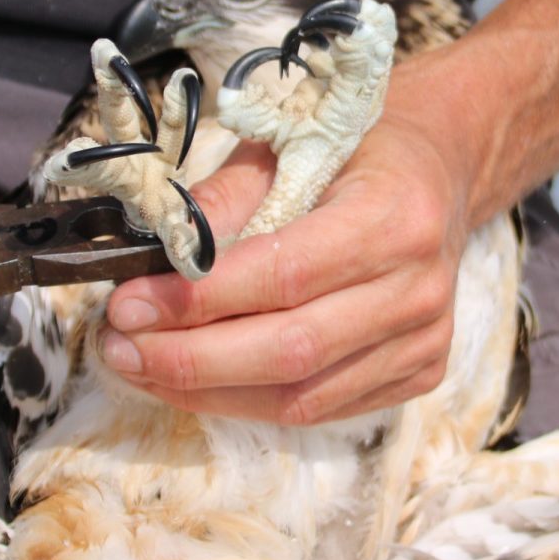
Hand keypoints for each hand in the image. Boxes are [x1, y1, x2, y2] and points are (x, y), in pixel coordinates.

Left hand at [101, 70, 476, 423]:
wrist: (439, 171)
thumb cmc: (354, 153)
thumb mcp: (286, 149)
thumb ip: (220, 202)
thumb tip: (147, 258)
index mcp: (393, 216)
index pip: (282, 277)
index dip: (198, 301)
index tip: (127, 305)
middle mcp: (418, 287)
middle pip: (289, 350)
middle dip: (190, 359)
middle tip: (119, 347)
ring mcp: (424, 340)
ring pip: (300, 396)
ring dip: (208, 391)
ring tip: (143, 368)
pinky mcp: (418, 374)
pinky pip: (320, 410)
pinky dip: (248, 402)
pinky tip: (198, 381)